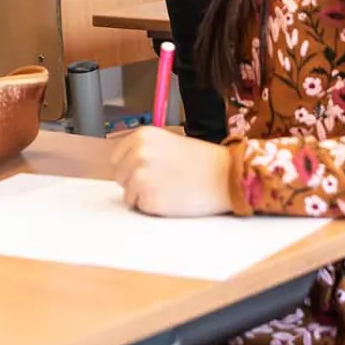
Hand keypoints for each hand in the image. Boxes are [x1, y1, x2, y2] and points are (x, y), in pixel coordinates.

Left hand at [112, 126, 233, 216]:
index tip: (149, 171)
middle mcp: (137, 154)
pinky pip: (140, 208)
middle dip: (136, 182)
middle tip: (163, 182)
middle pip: (120, 177)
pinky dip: (152, 207)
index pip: (118, 158)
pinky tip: (171, 199)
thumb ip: (146, 151)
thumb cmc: (203, 161)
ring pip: (128, 195)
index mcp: (142, 137)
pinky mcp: (148, 199)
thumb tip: (128, 167)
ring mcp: (141, 177)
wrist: (226, 177)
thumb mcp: (169, 143)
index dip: (132, 167)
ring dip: (144, 196)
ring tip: (169, 189)